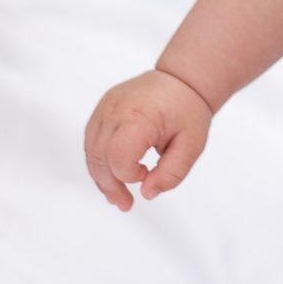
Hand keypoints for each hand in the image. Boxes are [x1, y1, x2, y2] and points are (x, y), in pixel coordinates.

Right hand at [83, 70, 212, 209]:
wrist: (182, 80)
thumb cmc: (187, 110)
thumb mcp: (192, 146)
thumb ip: (172, 174)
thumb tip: (147, 193)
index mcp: (139, 115)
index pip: (118, 154)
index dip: (128, 175)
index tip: (146, 174)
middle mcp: (116, 109)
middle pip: (99, 157)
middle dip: (110, 186)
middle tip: (125, 203)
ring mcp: (105, 107)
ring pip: (91, 152)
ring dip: (101, 177)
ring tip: (117, 194)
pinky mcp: (102, 109)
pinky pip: (91, 141)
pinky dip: (99, 161)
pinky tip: (112, 175)